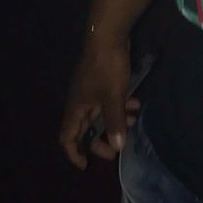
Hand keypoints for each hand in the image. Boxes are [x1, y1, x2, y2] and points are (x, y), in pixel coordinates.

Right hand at [59, 38, 138, 169]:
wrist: (108, 37)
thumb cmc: (107, 68)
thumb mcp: (114, 98)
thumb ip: (115, 122)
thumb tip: (117, 147)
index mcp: (76, 108)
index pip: (67, 138)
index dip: (74, 153)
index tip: (86, 165)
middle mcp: (80, 103)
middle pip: (86, 130)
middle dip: (102, 140)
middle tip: (118, 148)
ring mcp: (90, 92)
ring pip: (100, 116)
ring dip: (115, 122)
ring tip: (132, 121)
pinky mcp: (101, 83)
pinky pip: (108, 102)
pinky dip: (120, 106)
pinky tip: (135, 104)